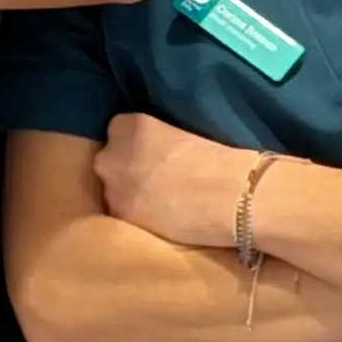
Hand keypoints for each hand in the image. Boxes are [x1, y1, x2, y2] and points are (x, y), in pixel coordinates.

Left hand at [94, 113, 264, 251]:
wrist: (232, 196)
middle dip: (125, 170)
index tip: (151, 155)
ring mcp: (113, 187)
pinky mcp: (122, 216)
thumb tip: (150, 153)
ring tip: (159, 202)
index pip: (117, 132)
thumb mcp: (178, 133)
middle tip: (154, 181)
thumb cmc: (218, 160)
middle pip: (109, 161)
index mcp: (128, 124)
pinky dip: (136, 216)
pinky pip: (123, 214)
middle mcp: (112, 153)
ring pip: (113, 191)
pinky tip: (160, 217)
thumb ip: (155, 140)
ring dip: (128, 195)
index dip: (134, 146)